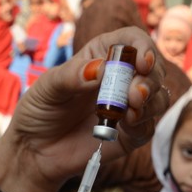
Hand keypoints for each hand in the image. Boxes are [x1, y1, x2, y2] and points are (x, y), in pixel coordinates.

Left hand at [0, 26, 169, 191]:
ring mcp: (127, 107)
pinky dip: (144, 123)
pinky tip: (128, 122)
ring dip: (152, 100)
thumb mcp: (47, 88)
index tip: (142, 62)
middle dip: (150, 78)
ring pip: (158, 97)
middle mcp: (120, 79)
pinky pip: (148, 127)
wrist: (33, 150)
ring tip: (131, 107)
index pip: (132, 41)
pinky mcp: (129, 135)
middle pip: (153, 69)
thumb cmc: (38, 111)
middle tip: (135, 92)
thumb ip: (72, 76)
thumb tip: (102, 68)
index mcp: (101, 57)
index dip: (143, 47)